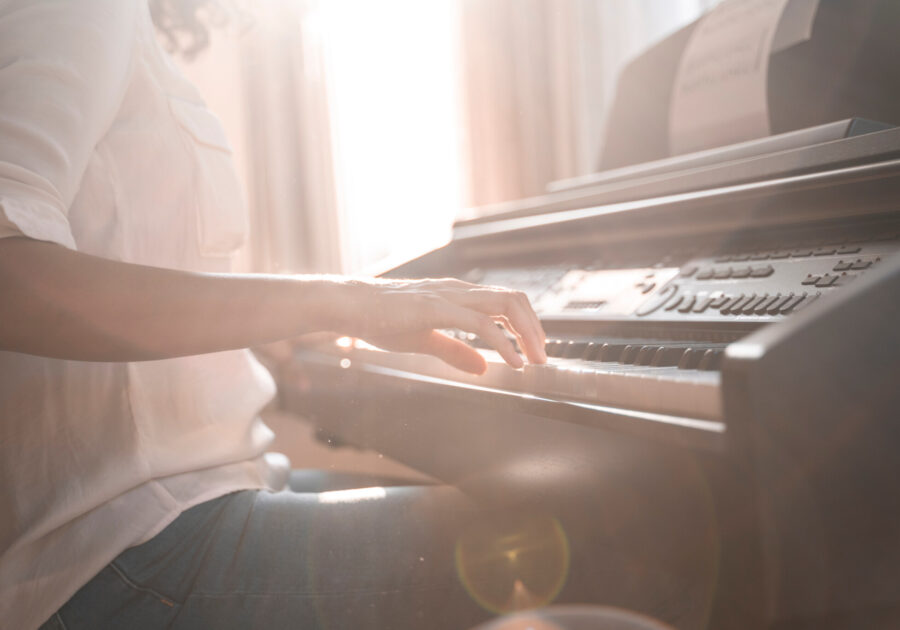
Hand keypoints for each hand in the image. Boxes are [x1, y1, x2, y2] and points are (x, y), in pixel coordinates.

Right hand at [341, 278, 546, 373]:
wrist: (349, 305)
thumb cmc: (380, 319)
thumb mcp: (424, 339)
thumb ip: (454, 351)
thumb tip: (483, 367)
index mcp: (457, 295)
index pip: (505, 301)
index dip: (526, 323)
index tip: (533, 348)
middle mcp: (458, 290)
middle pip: (514, 299)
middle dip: (535, 328)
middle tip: (542, 356)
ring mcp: (448, 296)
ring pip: (504, 305)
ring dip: (526, 333)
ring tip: (534, 360)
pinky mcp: (436, 308)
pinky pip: (480, 323)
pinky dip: (503, 343)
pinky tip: (512, 362)